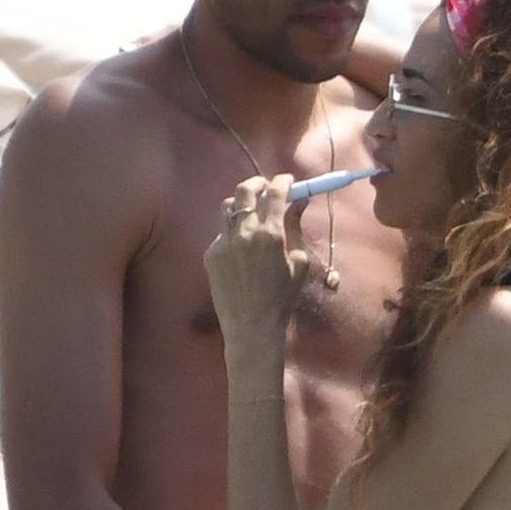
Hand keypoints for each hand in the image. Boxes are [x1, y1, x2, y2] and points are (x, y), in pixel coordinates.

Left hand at [204, 175, 309, 334]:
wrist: (252, 328)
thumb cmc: (283, 299)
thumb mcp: (299, 263)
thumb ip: (296, 228)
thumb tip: (299, 203)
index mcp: (270, 233)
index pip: (275, 191)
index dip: (283, 182)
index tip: (288, 182)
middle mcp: (244, 232)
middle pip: (245, 190)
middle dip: (257, 183)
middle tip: (265, 187)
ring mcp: (224, 242)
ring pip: (228, 207)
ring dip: (241, 204)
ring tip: (250, 213)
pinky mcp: (211, 255)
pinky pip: (221, 233)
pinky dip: (233, 232)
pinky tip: (241, 249)